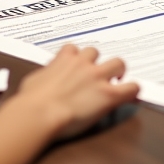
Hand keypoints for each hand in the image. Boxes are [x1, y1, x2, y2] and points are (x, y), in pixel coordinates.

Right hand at [16, 45, 138, 141]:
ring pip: (118, 62)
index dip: (77, 59)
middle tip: (98, 75)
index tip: (78, 68)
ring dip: (116, 71)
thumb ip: (45, 75)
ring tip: (115, 82)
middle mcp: (83, 64)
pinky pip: (131, 87)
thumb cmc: (30, 101)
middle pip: (97, 52)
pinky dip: (133, 91)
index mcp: (64, 59)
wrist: (38, 114)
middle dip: (97, 63)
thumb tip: (43, 81)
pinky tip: (131, 96)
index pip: (74, 50)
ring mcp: (97, 77)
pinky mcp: (109, 95)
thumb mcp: (34, 81)